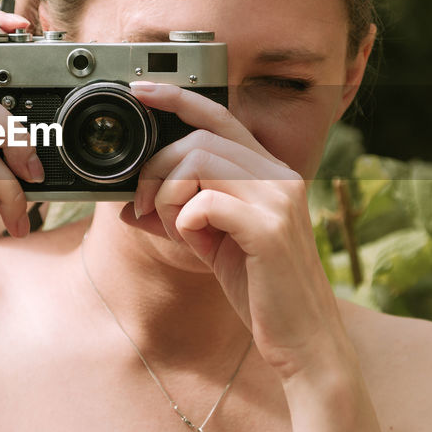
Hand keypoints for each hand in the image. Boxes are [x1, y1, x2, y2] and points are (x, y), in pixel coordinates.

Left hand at [124, 81, 346, 379]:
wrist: (303, 340)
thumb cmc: (262, 293)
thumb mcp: (212, 246)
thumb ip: (179, 217)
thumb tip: (128, 204)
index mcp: (268, 171)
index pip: (219, 116)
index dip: (177, 97)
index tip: (140, 90)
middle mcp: (278, 175)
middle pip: (196, 140)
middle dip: (157, 170)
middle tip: (147, 208)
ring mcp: (278, 198)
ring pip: (197, 163)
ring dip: (169, 197)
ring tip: (177, 231)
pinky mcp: (270, 228)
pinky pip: (205, 202)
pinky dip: (186, 222)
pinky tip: (199, 246)